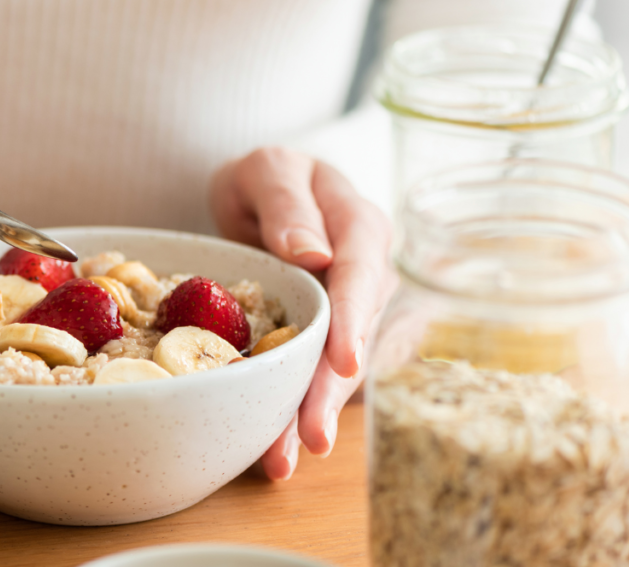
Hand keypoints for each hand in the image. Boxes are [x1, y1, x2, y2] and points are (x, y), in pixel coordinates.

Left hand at [210, 147, 394, 478]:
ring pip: (337, 367)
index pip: (362, 275)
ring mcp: (350, 311)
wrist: (263, 194)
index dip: (354, 320)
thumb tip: (315, 253)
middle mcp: (366, 274)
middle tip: (312, 437)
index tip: (344, 362)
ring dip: (311, 413)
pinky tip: (275, 448)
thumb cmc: (268, 177)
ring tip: (282, 461)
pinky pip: (316, 375)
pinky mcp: (328, 337)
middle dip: (332, 390)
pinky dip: (295, 410)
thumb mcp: (268, 168)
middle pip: (355, 335)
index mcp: (359, 226)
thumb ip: (287, 202)